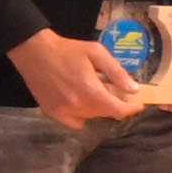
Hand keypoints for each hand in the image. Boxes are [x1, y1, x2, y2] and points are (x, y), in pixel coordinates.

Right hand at [9, 28, 141, 127]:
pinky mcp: (53, 113)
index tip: (137, 103)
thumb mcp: (96, 53)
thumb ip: (116, 72)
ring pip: (92, 118)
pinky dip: (82, 116)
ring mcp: (64, 112)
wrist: (34, 52)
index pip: (119, 110)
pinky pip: (76, 123)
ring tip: (94, 92)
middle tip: (113, 90)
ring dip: (98, 108)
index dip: (131, 109)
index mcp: (91, 91)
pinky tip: (80, 102)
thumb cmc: (67, 49)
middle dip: (114, 104)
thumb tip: (133, 89)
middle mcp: (79, 106)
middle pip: (106, 114)